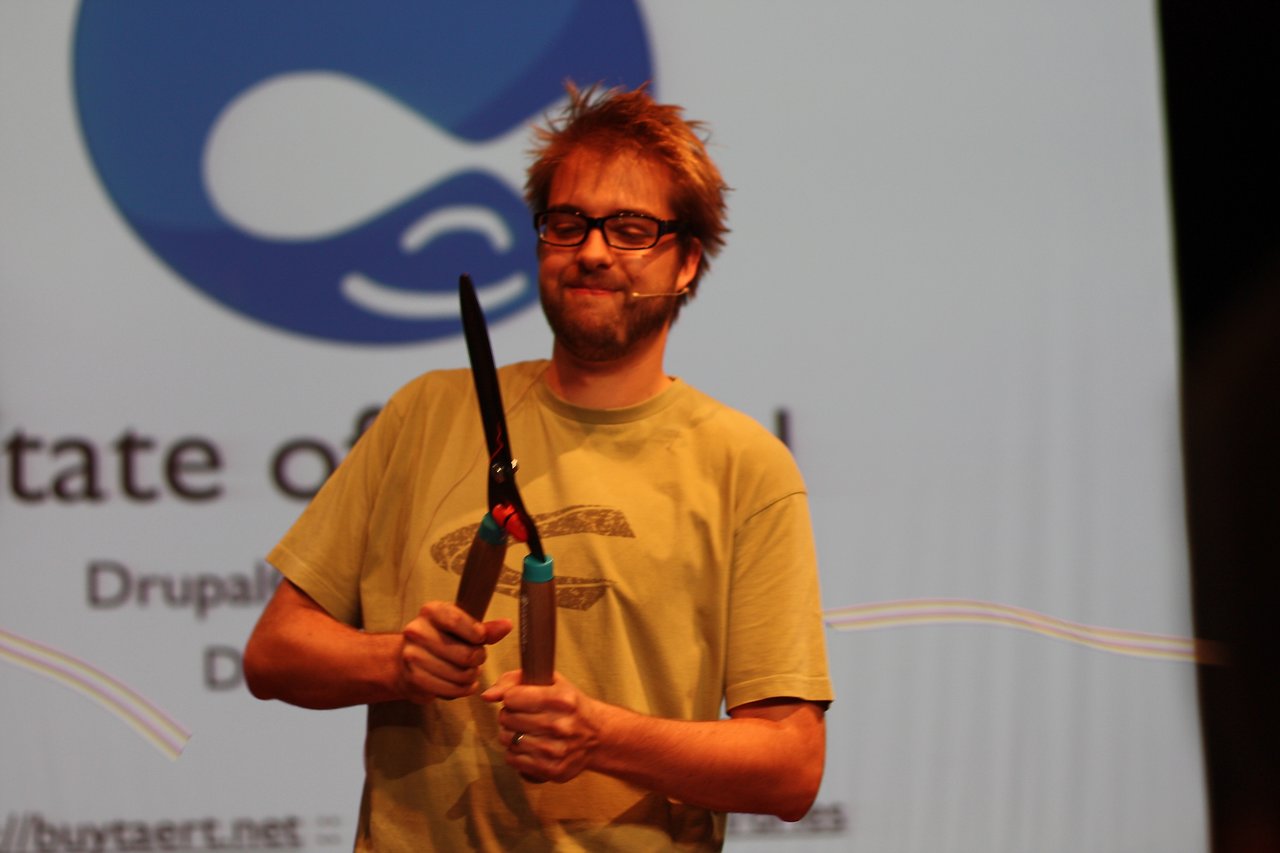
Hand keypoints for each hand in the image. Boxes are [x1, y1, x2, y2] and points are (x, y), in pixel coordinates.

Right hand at [399, 601, 510, 702]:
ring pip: (459, 674)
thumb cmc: (441, 638)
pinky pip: (449, 689)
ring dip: (471, 677)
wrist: (407, 659)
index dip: (476, 634)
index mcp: (431, 611)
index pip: (457, 621)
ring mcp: (412, 655)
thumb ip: (485, 629)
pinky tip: (462, 683)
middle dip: (478, 659)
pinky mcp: (414, 678)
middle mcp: (417, 631)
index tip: (480, 638)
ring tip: (469, 672)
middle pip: (464, 653)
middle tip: (477, 658)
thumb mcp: (462, 627)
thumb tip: (507, 625)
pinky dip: (462, 690)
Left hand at [482, 671, 604, 782]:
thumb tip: (487, 696)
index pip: (512, 698)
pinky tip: (529, 746)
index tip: (521, 700)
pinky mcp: (551, 770)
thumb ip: (514, 680)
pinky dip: (516, 752)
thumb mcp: (551, 682)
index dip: (512, 698)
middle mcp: (559, 725)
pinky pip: (512, 759)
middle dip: (510, 715)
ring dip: (511, 734)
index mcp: (561, 700)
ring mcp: (555, 750)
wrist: (597, 737)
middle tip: (523, 716)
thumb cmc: (570, 706)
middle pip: (507, 718)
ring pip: (507, 739)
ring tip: (526, 731)